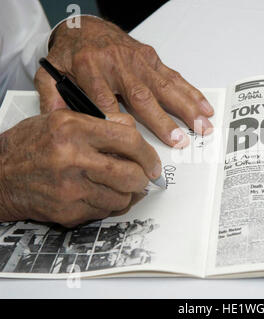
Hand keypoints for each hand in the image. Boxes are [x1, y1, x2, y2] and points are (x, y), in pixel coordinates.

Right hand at [0, 110, 159, 227]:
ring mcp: (70, 188)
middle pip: (130, 173)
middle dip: (144, 177)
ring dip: (128, 193)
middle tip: (144, 176)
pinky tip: (100, 194)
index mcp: (73, 128)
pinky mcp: (68, 211)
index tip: (152, 161)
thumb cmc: (31, 145)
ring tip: (120, 185)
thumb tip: (135, 131)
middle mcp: (72, 158)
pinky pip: (105, 212)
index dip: (147, 153)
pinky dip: (110, 205)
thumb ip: (101, 122)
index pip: (128, 139)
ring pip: (122, 197)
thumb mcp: (62, 119)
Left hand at [34, 16, 213, 148]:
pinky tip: (203, 107)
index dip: (117, 120)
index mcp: (90, 69)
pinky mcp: (152, 60)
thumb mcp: (51, 72)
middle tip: (178, 140)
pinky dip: (191, 93)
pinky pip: (174, 77)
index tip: (130, 140)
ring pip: (165, 87)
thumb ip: (52, 96)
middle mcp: (118, 64)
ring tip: (202, 126)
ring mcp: (139, 62)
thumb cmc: (73, 54)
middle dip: (162, 120)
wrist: (87, 28)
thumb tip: (58, 121)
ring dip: (186, 108)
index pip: (104, 99)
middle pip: (142, 96)